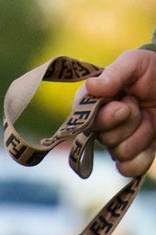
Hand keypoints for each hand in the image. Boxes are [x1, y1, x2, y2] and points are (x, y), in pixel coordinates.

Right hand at [87, 49, 155, 177]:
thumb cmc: (151, 70)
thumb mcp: (135, 63)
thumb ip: (114, 74)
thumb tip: (91, 86)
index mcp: (94, 103)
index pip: (86, 122)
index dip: (107, 117)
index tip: (125, 105)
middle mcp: (100, 127)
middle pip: (106, 139)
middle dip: (130, 121)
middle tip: (139, 105)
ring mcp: (115, 144)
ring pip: (121, 153)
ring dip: (142, 134)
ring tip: (148, 117)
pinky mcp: (130, 158)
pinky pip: (129, 169)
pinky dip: (144, 156)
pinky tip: (151, 139)